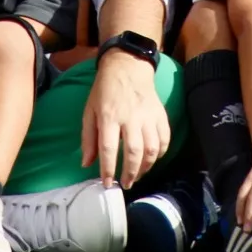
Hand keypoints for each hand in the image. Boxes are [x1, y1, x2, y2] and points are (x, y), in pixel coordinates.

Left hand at [84, 48, 168, 189]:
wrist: (127, 66)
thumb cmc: (105, 90)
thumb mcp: (89, 110)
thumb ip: (88, 138)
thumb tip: (86, 164)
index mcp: (109, 116)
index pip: (109, 149)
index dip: (108, 170)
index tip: (107, 183)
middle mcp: (130, 117)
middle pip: (133, 152)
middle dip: (130, 173)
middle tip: (126, 184)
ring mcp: (148, 116)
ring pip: (151, 149)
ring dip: (146, 167)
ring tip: (138, 175)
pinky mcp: (160, 114)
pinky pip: (164, 139)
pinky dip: (160, 153)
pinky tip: (152, 159)